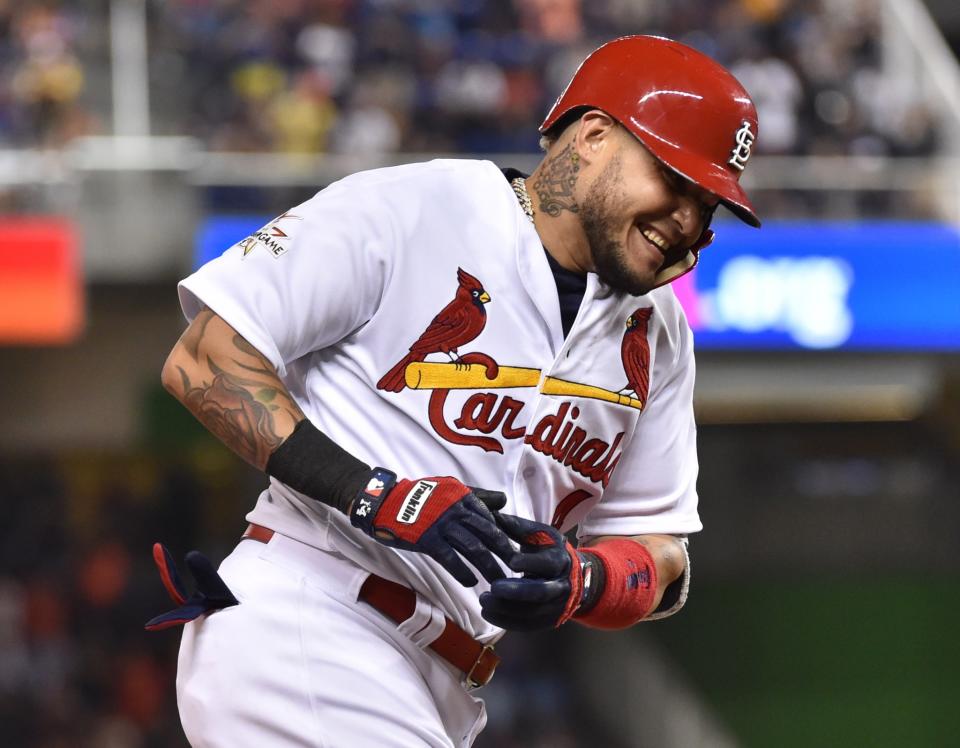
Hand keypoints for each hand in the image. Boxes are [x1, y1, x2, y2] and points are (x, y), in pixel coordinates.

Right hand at [350, 467, 513, 586]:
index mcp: (462, 497)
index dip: (505, 535)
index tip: (515, 549)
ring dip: (488, 566)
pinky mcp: (427, 539)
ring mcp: (441, 525)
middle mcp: (455, 510)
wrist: (386, 502)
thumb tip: (503, 501)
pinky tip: (471, 581)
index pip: (490, 518)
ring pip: (473, 548)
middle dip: (504, 552)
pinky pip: (450, 558)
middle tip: (518, 567)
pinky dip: (462, 571)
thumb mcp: (449, 490)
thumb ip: (476, 496)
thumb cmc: (419, 498)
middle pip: (487, 533)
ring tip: (498, 580)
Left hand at [479, 513, 587, 630]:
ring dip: (506, 609)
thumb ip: (518, 527)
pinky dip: (507, 621)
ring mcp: (557, 606)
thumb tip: (492, 514)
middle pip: (541, 592)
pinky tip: (488, 613)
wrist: (574, 577)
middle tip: (491, 588)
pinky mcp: (549, 620)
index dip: (530, 563)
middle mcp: (562, 585)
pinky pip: (528, 625)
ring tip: (483, 602)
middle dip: (516, 592)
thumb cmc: (549, 551)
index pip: (547, 564)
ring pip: (533, 613)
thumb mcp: (540, 535)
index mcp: (561, 560)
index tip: (510, 561)